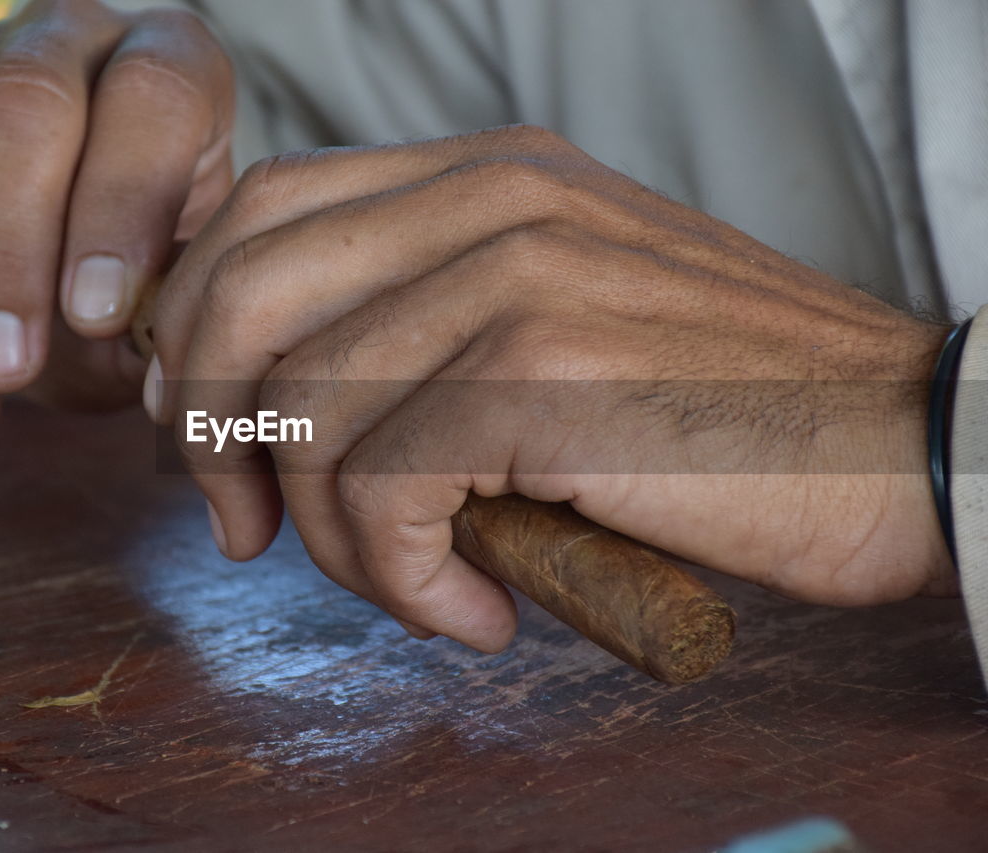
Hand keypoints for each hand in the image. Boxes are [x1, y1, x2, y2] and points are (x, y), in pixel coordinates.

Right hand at [0, 0, 232, 436]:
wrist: (76, 254)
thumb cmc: (148, 274)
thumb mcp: (179, 294)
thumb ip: (165, 316)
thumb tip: (128, 349)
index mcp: (172, 63)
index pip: (150, 99)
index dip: (118, 208)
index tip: (97, 319)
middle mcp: (61, 39)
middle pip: (16, 113)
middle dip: (2, 258)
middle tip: (4, 371)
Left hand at [148, 125, 954, 652]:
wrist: (898, 438)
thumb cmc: (716, 406)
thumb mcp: (554, 317)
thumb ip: (424, 324)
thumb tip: (273, 411)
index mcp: (482, 175)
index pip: (263, 215)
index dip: (196, 327)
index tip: (204, 433)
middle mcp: (489, 200)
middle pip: (244, 297)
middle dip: (209, 433)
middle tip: (242, 529)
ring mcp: (518, 278)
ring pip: (304, 413)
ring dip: (328, 538)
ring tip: (414, 586)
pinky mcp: (544, 376)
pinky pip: (383, 492)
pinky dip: (401, 580)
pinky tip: (472, 611)